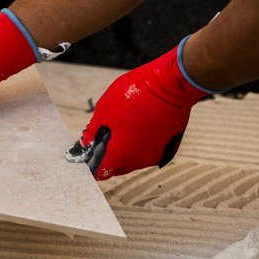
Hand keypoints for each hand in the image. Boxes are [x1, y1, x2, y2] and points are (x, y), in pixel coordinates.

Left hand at [68, 43, 215, 179]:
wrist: (171, 86)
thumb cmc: (135, 94)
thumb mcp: (104, 109)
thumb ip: (93, 131)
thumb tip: (87, 143)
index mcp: (118, 154)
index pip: (99, 172)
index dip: (92, 164)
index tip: (90, 153)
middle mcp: (136, 161)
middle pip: (117, 168)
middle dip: (110, 156)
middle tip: (107, 136)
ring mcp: (153, 157)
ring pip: (134, 160)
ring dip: (127, 150)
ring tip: (128, 126)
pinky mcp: (167, 151)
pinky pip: (149, 153)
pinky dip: (143, 144)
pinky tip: (143, 126)